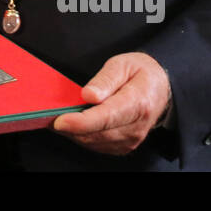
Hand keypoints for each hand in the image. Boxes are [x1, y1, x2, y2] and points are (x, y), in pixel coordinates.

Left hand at [50, 52, 170, 155]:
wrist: (161, 88)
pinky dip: (83, 136)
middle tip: (50, 115)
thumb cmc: (140, 73)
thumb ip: (105, 80)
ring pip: (95, 142)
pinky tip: (75, 124)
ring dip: (74, 133)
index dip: (81, 122)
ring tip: (60, 117)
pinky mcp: (125, 146)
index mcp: (138, 103)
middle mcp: (136, 126)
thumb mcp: (122, 64)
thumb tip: (88, 95)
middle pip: (97, 134)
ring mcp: (132, 139)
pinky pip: (98, 146)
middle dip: (71, 127)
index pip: (106, 117)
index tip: (60, 121)